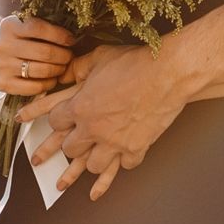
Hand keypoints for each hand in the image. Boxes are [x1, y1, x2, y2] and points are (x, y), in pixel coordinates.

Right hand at [0, 13, 74, 95]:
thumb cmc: (15, 37)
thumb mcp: (21, 24)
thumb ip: (40, 26)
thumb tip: (71, 34)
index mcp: (8, 26)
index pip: (39, 28)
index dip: (60, 35)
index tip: (71, 39)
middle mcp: (3, 45)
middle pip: (44, 52)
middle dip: (64, 55)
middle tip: (70, 56)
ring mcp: (1, 66)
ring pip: (42, 70)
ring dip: (58, 70)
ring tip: (62, 67)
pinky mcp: (2, 83)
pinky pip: (34, 87)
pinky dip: (48, 84)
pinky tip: (51, 79)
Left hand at [17, 44, 186, 200]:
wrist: (168, 74)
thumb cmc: (134, 64)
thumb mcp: (100, 57)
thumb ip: (80, 67)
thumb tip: (68, 72)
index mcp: (80, 107)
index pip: (55, 123)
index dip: (56, 122)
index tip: (59, 123)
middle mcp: (93, 129)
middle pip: (70, 149)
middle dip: (70, 147)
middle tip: (70, 147)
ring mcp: (114, 142)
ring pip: (93, 166)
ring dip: (92, 161)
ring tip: (92, 160)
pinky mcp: (136, 149)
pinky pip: (124, 166)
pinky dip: (123, 162)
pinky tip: (121, 161)